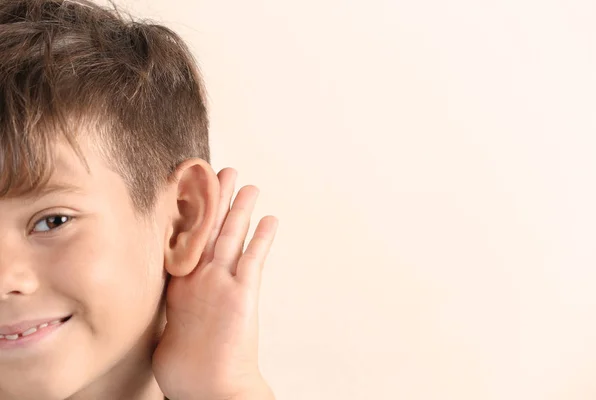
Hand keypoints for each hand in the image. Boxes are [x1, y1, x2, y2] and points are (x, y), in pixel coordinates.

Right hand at [153, 168, 277, 399]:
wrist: (209, 389)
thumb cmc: (192, 366)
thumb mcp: (176, 327)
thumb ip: (179, 302)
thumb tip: (181, 289)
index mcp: (179, 284)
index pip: (184, 238)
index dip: (190, 211)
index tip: (194, 187)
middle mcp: (196, 278)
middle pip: (206, 229)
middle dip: (214, 199)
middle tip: (222, 171)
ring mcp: (217, 283)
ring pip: (228, 236)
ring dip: (238, 209)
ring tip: (247, 185)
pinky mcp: (240, 294)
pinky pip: (253, 257)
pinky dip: (262, 237)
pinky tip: (269, 218)